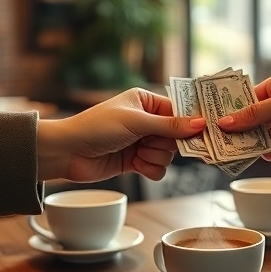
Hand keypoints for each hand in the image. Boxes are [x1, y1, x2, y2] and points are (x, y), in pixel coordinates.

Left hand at [37, 88, 205, 181]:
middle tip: (152, 144)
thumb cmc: (96, 127)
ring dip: (155, 158)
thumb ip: (169, 125)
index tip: (203, 132)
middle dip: (166, 144)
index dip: (190, 122)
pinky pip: (158, 168)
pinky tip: (137, 166)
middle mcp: (146, 120)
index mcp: (146, 101)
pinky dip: (150, 169)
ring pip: (168, 154)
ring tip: (137, 155)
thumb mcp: (136, 122)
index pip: (179, 110)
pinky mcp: (136, 161)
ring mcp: (141, 141)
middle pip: (177, 136)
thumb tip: (200, 123)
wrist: (67, 153)